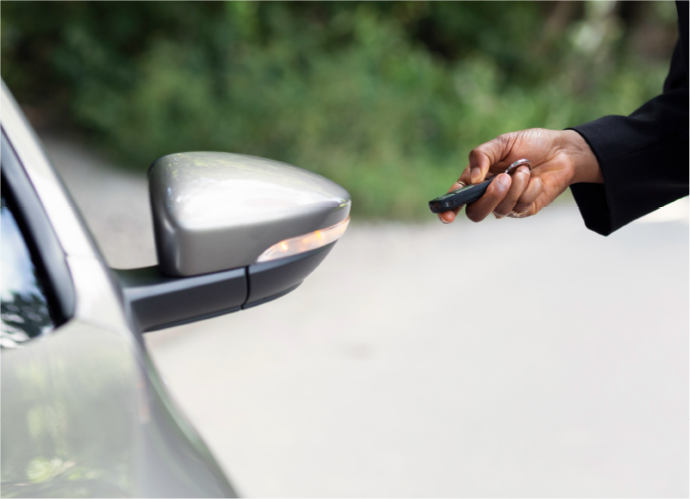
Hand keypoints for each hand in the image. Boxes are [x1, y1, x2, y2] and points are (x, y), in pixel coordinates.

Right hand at [438, 129, 601, 222]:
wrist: (561, 150)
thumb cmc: (529, 144)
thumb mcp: (501, 143)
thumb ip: (481, 156)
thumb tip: (472, 179)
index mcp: (476, 179)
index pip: (457, 198)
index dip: (448, 209)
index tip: (446, 216)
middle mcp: (488, 195)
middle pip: (476, 212)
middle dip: (490, 197)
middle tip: (504, 178)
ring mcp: (506, 204)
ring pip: (500, 210)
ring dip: (515, 187)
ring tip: (525, 169)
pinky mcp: (524, 209)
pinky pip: (520, 207)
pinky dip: (529, 189)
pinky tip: (536, 179)